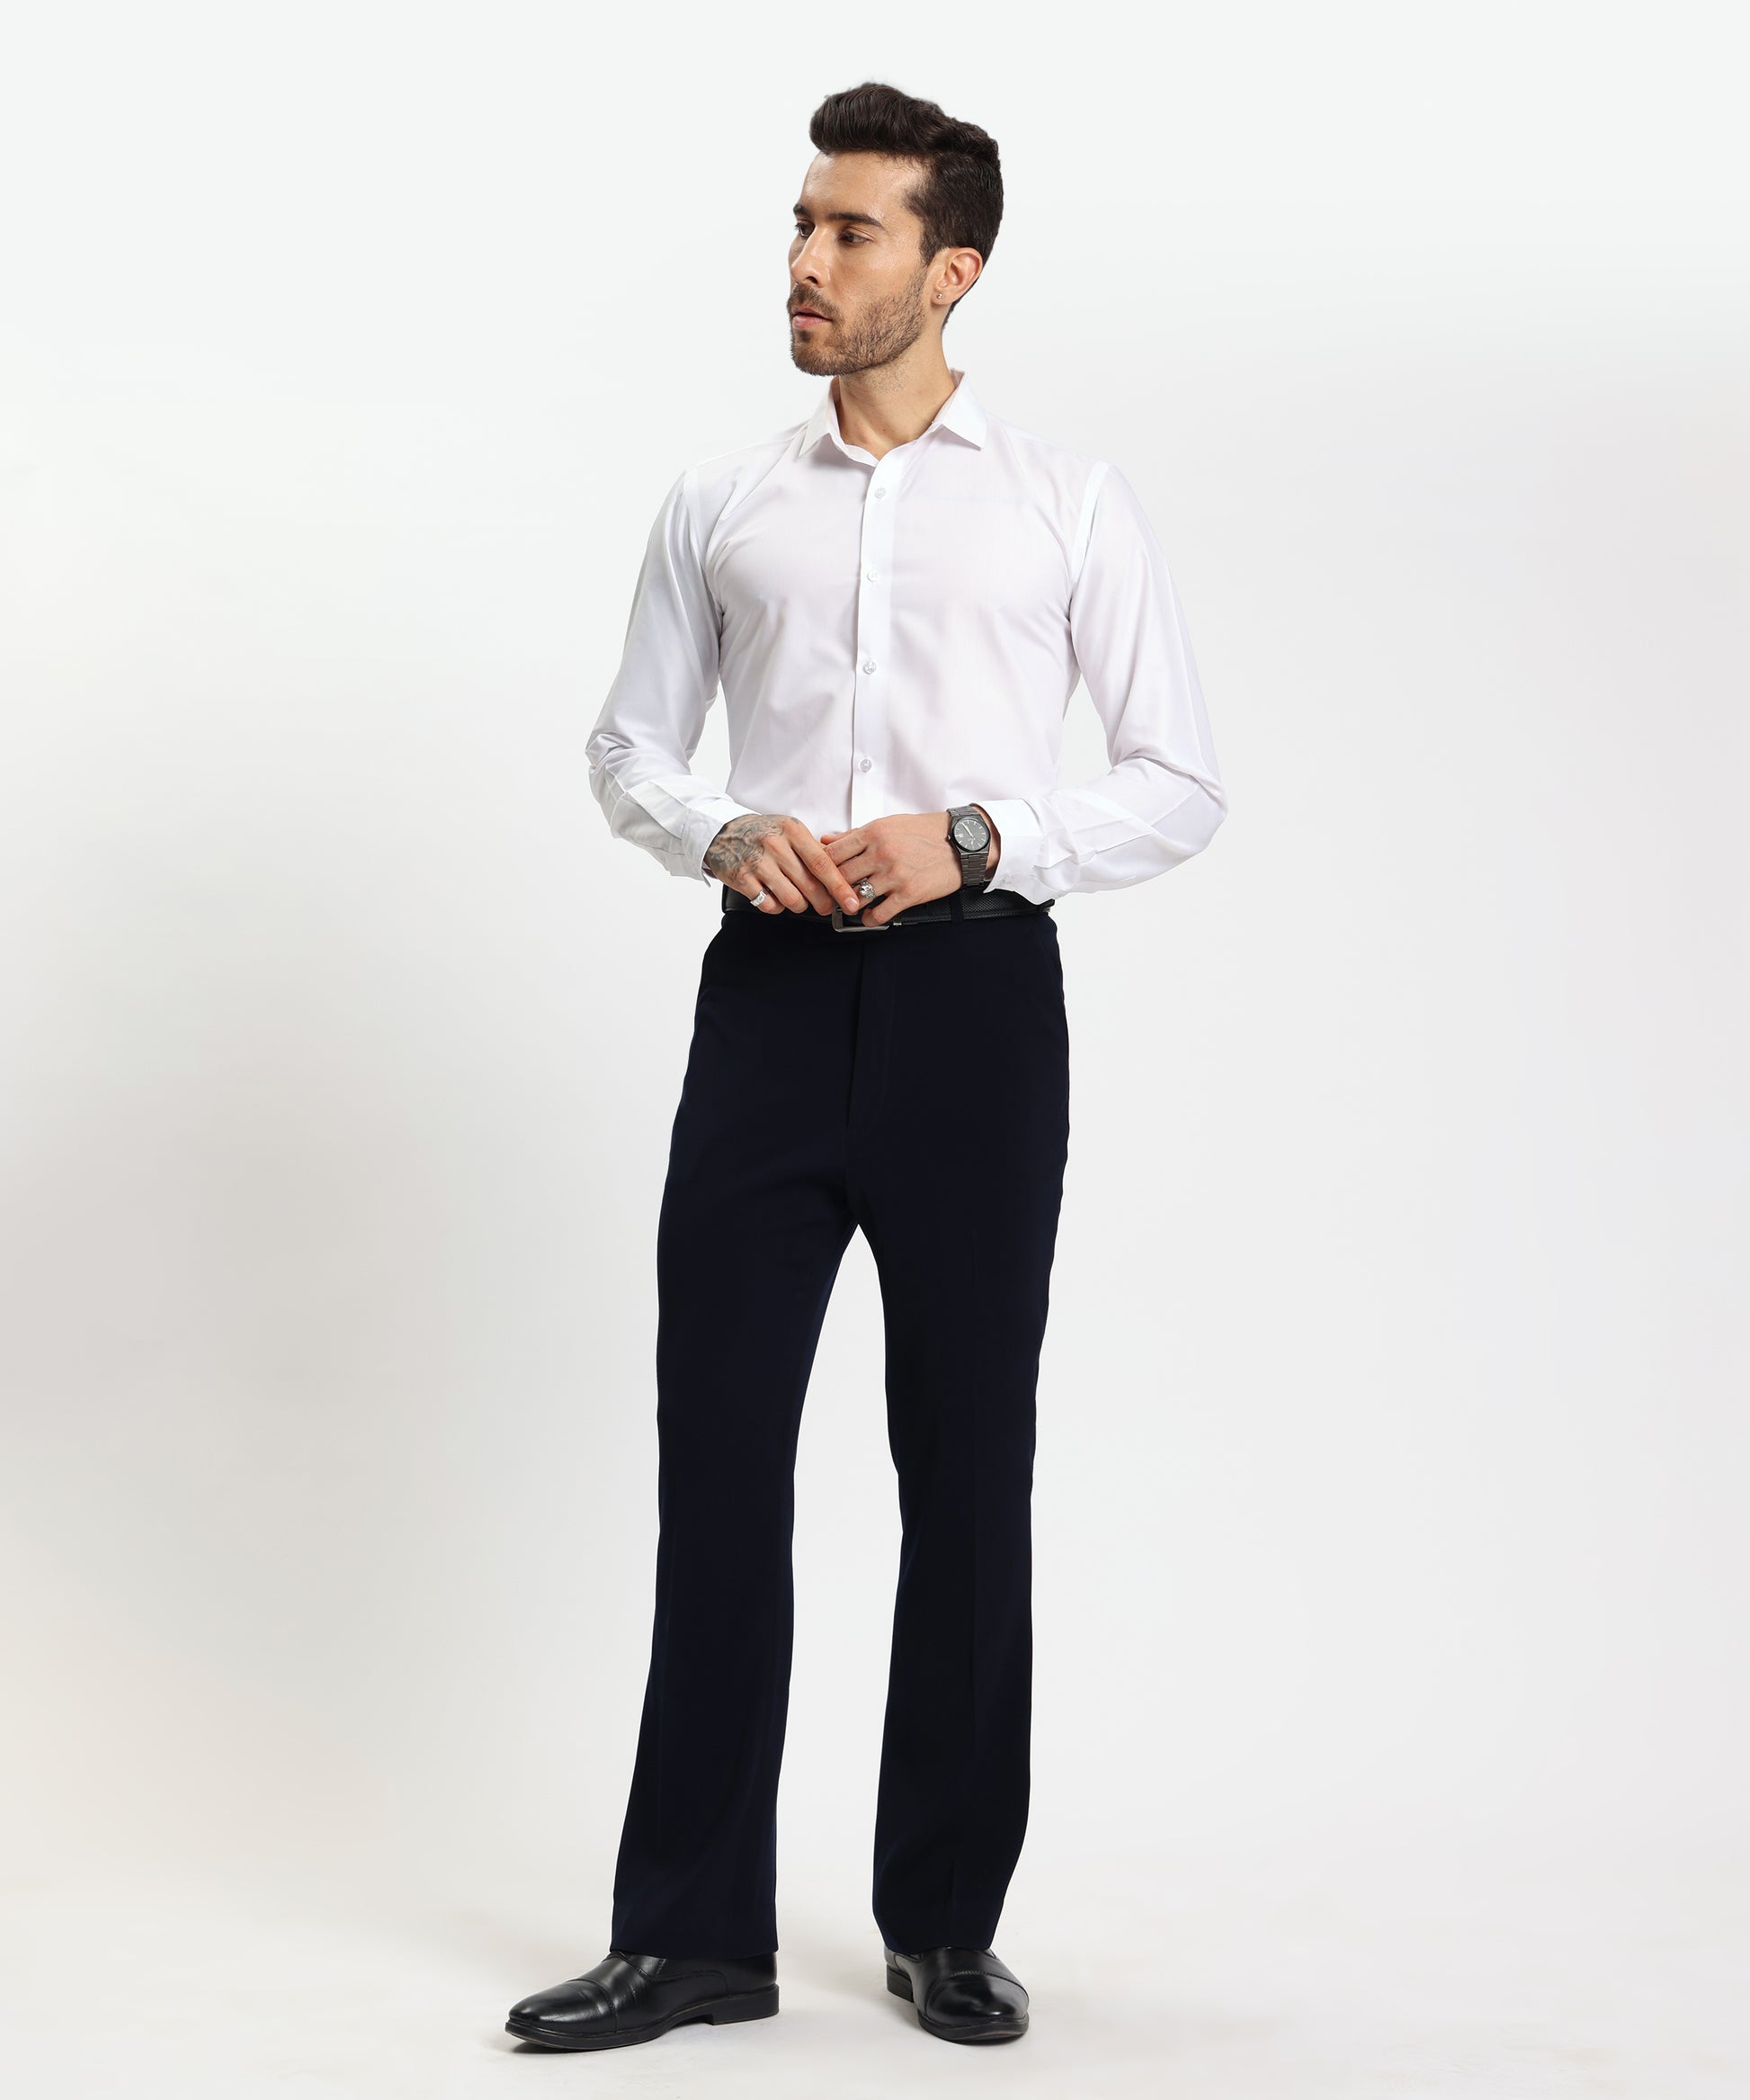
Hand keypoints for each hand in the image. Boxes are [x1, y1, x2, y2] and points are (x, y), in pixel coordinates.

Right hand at [704, 813, 863, 915]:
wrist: (723, 832)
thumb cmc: (763, 833)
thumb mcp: (790, 831)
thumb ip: (814, 849)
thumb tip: (843, 871)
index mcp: (793, 831)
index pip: (822, 863)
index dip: (839, 886)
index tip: (851, 901)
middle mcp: (776, 845)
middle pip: (810, 885)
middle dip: (823, 903)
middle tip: (826, 907)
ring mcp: (758, 863)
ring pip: (791, 899)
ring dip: (800, 906)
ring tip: (798, 900)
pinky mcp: (742, 879)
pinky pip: (769, 905)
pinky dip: (777, 907)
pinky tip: (776, 897)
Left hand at [818, 807, 1000, 926]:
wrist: (961, 844)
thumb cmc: (926, 832)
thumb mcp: (889, 824)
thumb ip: (855, 834)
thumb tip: (826, 840)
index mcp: (874, 833)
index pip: (832, 853)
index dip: (822, 866)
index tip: (822, 874)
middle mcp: (882, 853)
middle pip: (840, 877)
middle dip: (834, 887)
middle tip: (833, 893)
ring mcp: (895, 875)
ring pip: (856, 897)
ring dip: (851, 904)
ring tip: (852, 904)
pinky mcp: (908, 894)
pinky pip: (878, 914)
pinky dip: (869, 919)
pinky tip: (870, 915)